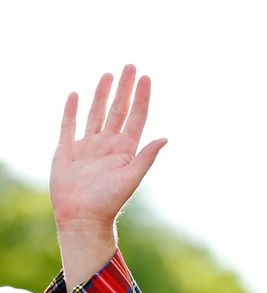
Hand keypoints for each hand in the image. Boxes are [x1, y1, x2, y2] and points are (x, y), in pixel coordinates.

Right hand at [51, 64, 166, 231]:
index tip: (146, 78)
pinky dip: (72, 110)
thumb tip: (165, 138)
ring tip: (108, 75)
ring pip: (96, 113)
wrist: (82, 218)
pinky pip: (69, 126)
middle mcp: (108, 144)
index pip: (136, 116)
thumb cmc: (109, 201)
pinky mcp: (67, 151)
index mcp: (125, 149)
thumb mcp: (132, 177)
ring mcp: (88, 146)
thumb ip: (146, 157)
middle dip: (124, 88)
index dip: (141, 97)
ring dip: (101, 94)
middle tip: (130, 66)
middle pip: (118, 109)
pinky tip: (76, 95)